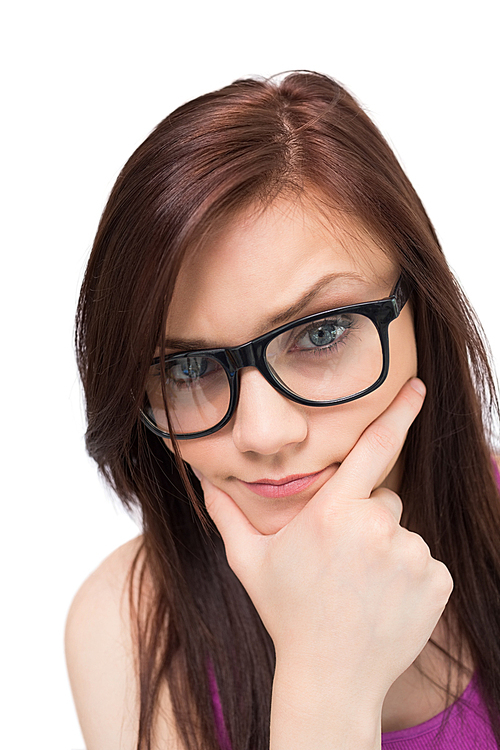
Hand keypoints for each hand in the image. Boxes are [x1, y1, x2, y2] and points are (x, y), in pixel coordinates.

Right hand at [197, 378, 453, 703]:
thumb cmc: (287, 614)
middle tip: (343, 558)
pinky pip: (426, 562)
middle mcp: (376, 527)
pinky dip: (410, 576)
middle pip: (383, 498)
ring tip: (361, 585)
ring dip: (387, 549)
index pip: (373, 448)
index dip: (398, 413)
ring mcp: (410, 556)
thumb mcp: (249, 562)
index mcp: (332, 513)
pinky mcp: (435, 581)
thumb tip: (201, 480)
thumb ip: (226, 515)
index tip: (418, 388)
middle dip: (366, 517)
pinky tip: (383, 600)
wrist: (332, 678)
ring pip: (403, 532)